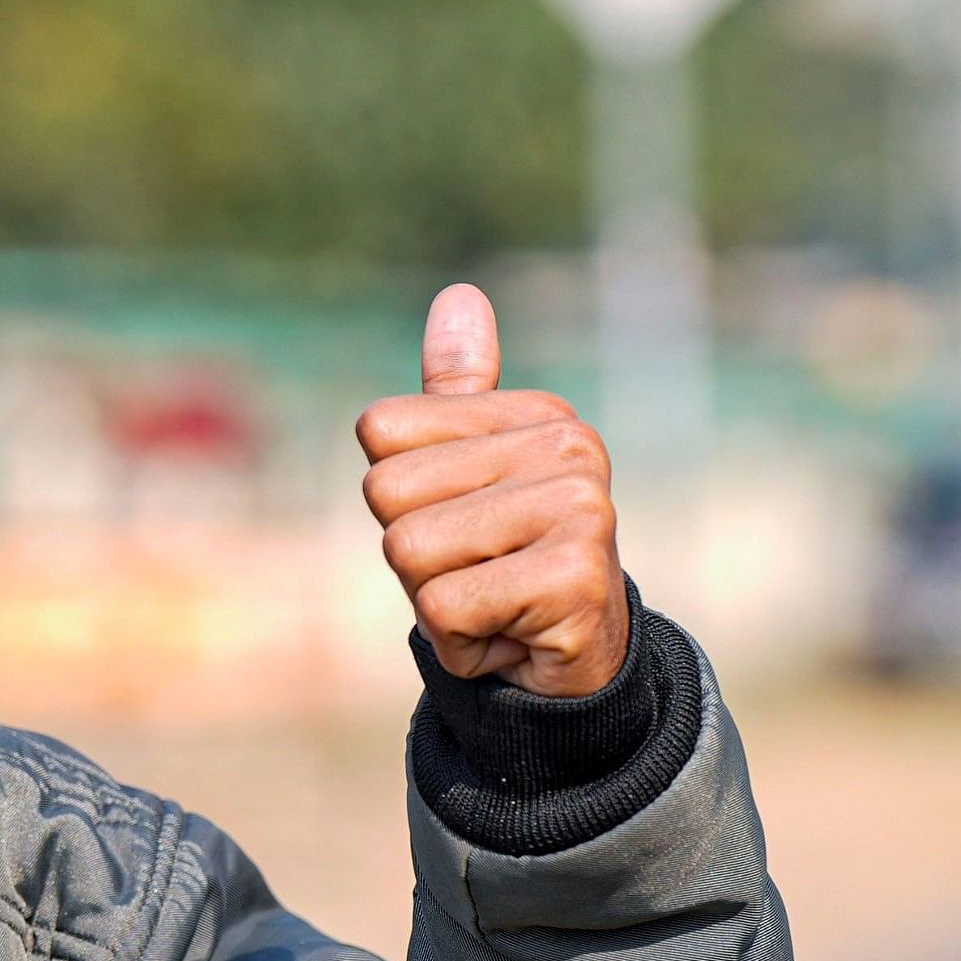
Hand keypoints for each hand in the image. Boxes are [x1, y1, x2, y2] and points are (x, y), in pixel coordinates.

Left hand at [355, 283, 627, 696]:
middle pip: (387, 495)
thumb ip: (458, 390)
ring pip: (410, 553)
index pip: (380, 432)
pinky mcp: (574, 578)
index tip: (460, 521)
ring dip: (434, 600)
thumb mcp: (466, 471)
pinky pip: (444, 609)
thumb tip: (458, 295)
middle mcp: (570, 447)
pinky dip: (460, 639)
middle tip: (476, 571)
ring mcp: (580, 510)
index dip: (399, 497)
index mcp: (537, 412)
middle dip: (413, 556)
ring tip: (493, 601)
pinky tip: (509, 634)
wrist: (572, 666)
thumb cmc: (503, 561)